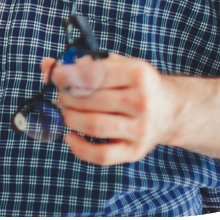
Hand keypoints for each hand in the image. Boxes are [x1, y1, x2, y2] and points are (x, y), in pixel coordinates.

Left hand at [43, 53, 219, 164]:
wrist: (171, 110)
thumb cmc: (137, 84)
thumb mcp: (120, 66)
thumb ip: (86, 64)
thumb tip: (48, 66)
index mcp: (137, 74)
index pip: (95, 74)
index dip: (69, 75)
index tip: (54, 75)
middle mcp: (141, 101)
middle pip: (91, 100)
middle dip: (67, 97)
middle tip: (61, 95)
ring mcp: (140, 129)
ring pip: (93, 125)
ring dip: (70, 118)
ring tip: (66, 112)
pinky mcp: (135, 151)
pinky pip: (102, 154)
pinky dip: (79, 148)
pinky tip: (69, 137)